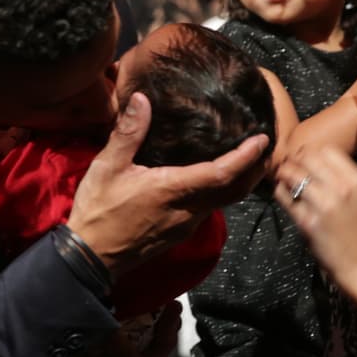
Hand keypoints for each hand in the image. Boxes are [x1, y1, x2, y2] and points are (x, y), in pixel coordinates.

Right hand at [67, 93, 268, 276]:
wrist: (89, 257)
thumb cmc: (98, 211)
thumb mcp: (107, 167)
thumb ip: (128, 133)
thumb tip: (142, 99)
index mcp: (174, 190)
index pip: (222, 172)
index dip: (246, 156)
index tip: (263, 139)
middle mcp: (188, 210)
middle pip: (234, 191)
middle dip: (254, 170)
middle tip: (266, 148)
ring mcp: (186, 225)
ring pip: (224, 202)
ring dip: (240, 182)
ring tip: (247, 160)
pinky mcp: (180, 233)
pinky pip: (210, 209)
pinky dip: (222, 192)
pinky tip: (216, 179)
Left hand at [275, 146, 356, 292]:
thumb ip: (342, 180)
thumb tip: (315, 164)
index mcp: (356, 181)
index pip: (327, 151)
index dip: (311, 154)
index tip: (305, 161)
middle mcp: (341, 188)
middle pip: (307, 158)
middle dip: (294, 161)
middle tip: (288, 168)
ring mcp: (324, 205)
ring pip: (293, 174)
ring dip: (284, 174)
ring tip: (282, 179)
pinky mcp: (308, 222)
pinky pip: (285, 197)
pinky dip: (280, 192)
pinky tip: (282, 194)